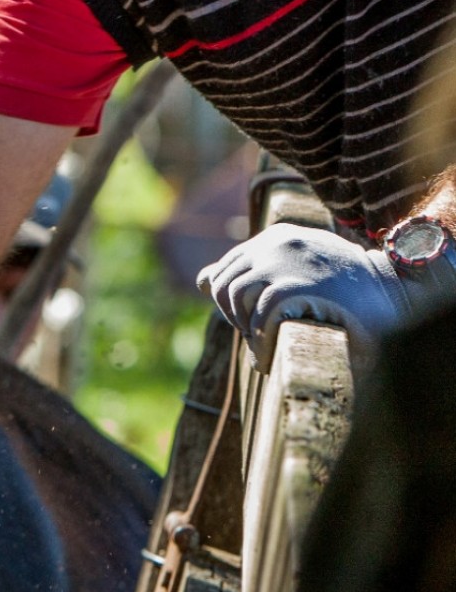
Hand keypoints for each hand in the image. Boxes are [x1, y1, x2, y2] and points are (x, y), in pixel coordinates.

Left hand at [196, 224, 404, 364]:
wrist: (391, 291)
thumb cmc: (344, 284)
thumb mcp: (297, 265)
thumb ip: (252, 268)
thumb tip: (200, 279)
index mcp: (276, 237)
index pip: (226, 267)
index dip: (229, 298)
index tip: (247, 317)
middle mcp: (274, 245)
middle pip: (222, 283)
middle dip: (229, 312)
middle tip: (253, 332)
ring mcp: (282, 264)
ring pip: (232, 297)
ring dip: (242, 326)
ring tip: (262, 342)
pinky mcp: (291, 289)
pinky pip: (255, 317)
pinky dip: (258, 341)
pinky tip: (270, 355)